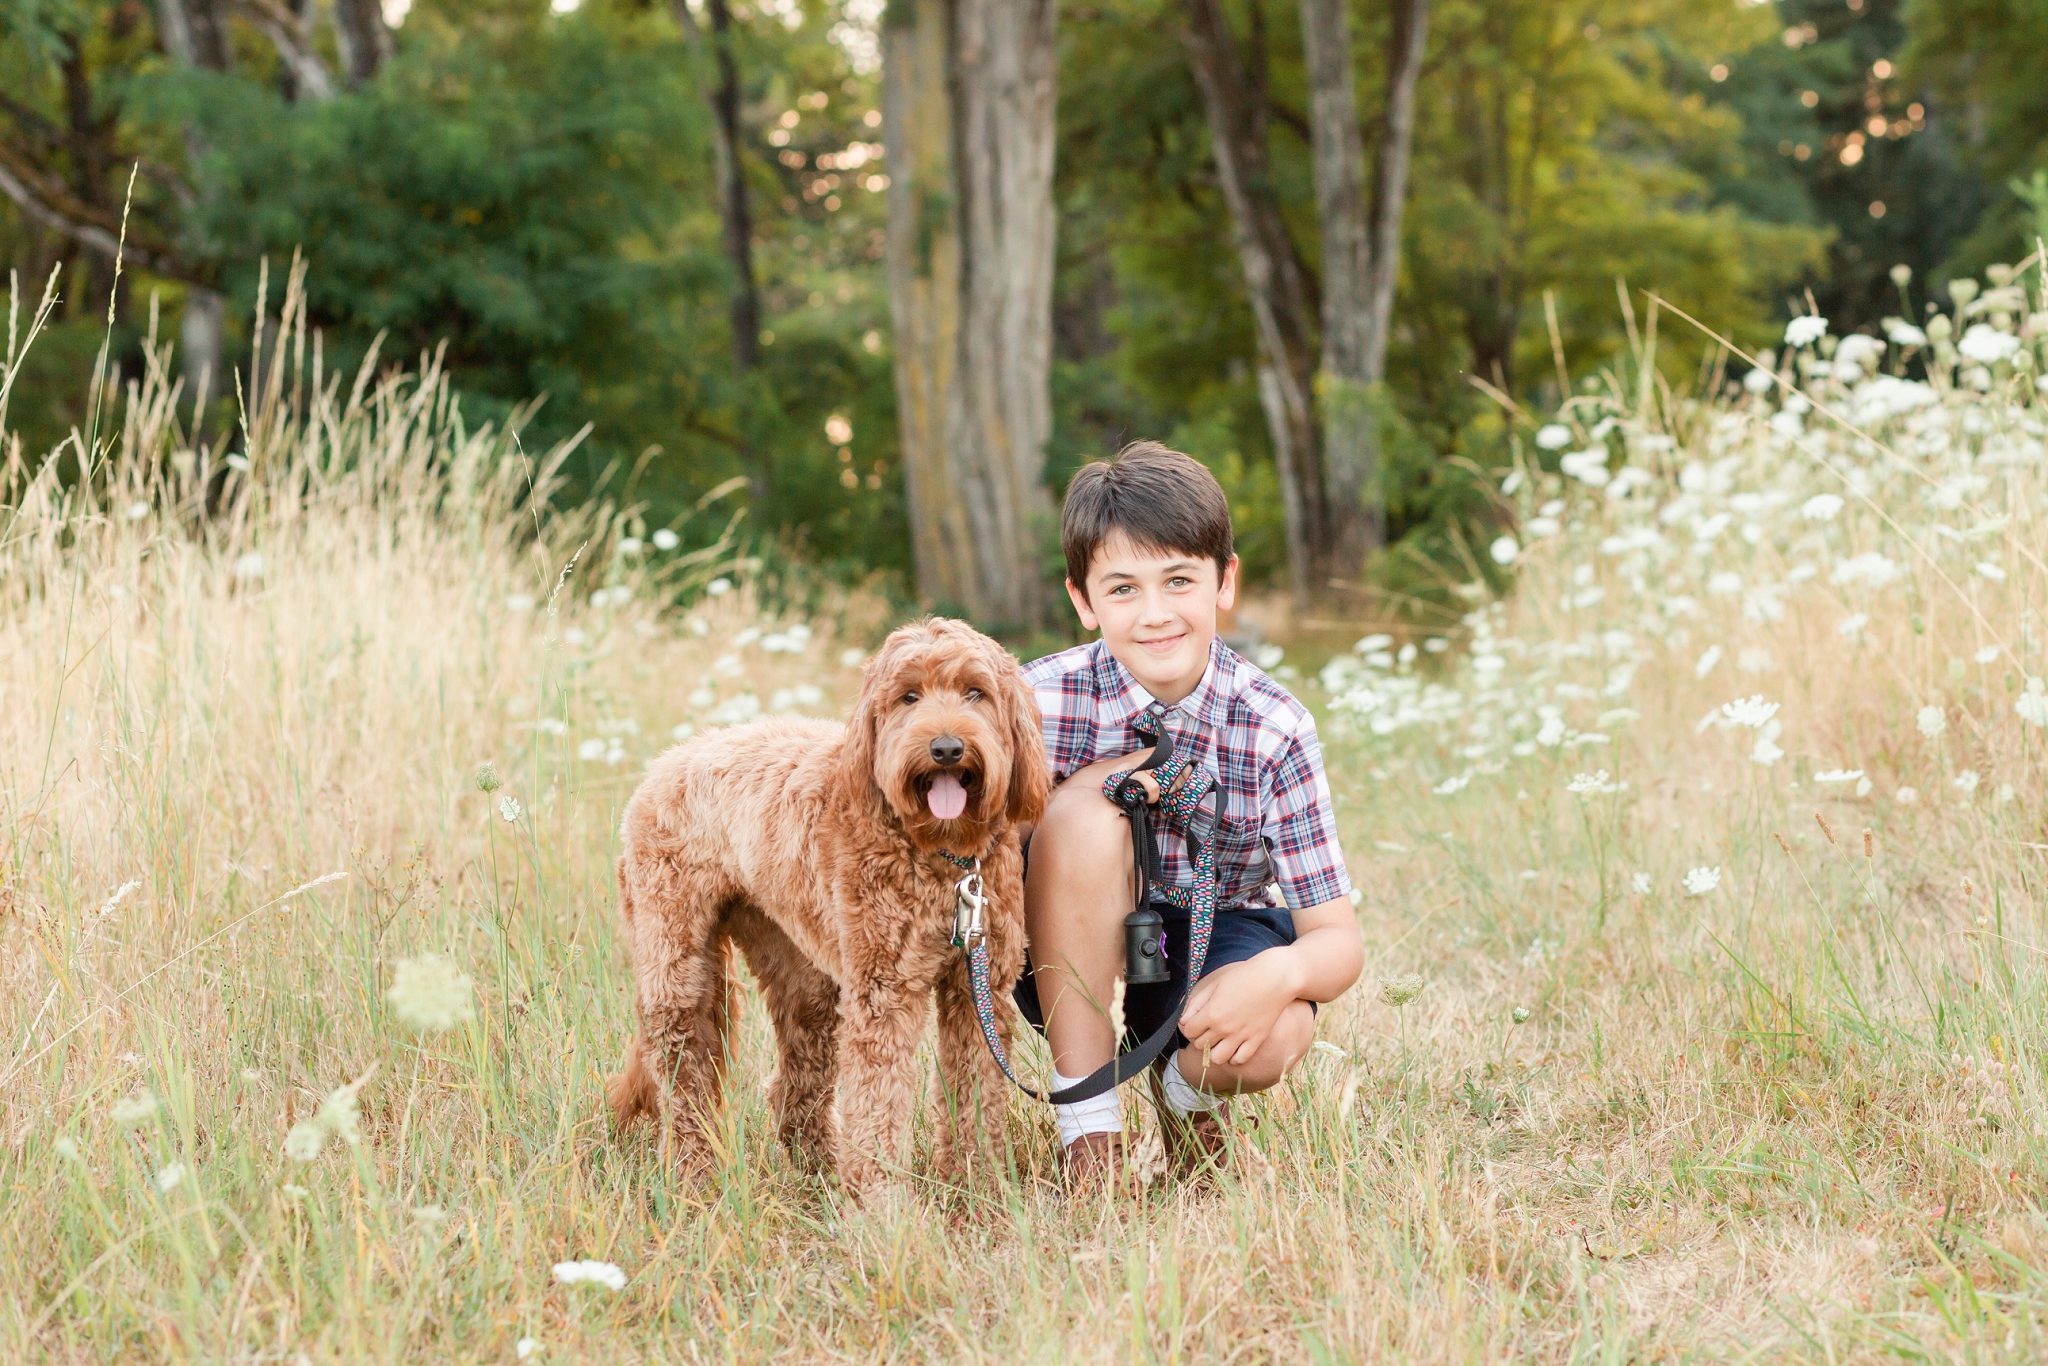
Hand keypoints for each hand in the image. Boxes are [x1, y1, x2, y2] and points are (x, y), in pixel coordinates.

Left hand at [1176, 949, 1298, 1069]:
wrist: (1275, 978)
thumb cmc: (1243, 977)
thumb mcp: (1215, 984)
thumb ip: (1196, 1003)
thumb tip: (1184, 1021)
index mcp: (1212, 1013)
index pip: (1188, 1031)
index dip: (1188, 1026)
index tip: (1194, 1021)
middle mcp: (1224, 1028)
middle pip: (1200, 1045)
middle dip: (1200, 1037)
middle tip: (1207, 1028)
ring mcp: (1241, 1036)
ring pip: (1217, 1059)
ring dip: (1214, 1051)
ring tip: (1219, 1041)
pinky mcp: (1256, 1040)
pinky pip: (1239, 1060)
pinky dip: (1234, 1057)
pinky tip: (1234, 1046)